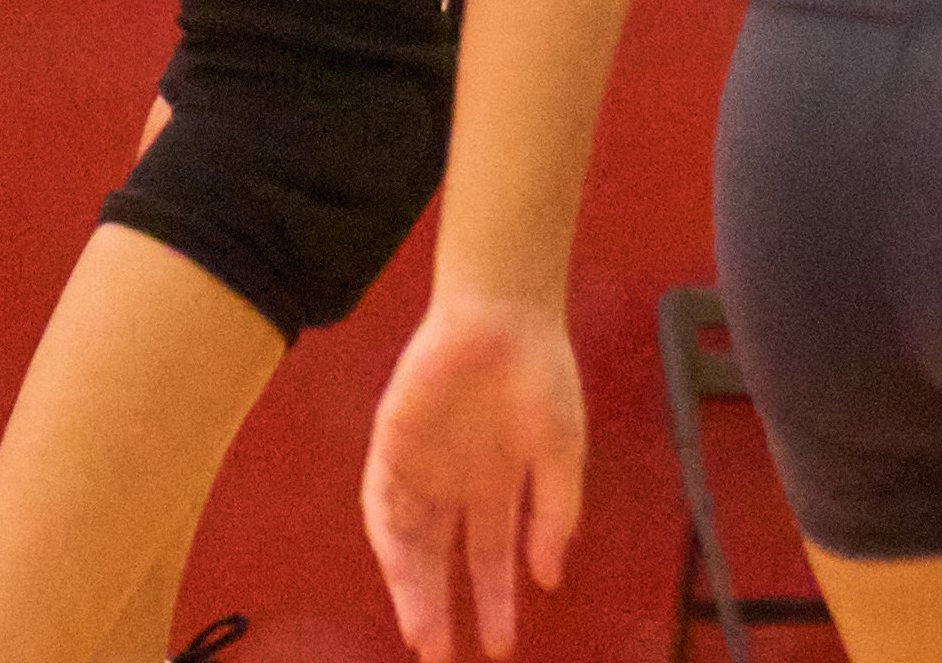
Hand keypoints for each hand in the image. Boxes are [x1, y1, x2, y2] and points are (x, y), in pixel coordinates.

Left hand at [357, 285, 589, 662]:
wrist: (507, 312)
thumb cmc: (539, 373)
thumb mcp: (560, 454)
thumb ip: (554, 515)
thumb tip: (549, 578)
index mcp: (495, 485)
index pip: (488, 559)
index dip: (493, 603)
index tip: (501, 646)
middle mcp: (454, 482)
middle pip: (439, 560)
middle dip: (440, 609)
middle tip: (442, 656)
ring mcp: (420, 462)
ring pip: (407, 539)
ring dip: (410, 585)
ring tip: (423, 628)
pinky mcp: (392, 439)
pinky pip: (381, 498)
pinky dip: (388, 535)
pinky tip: (400, 566)